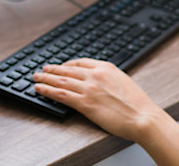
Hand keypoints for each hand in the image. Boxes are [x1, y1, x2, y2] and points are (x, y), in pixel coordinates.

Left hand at [34, 59, 178, 164]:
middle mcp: (95, 75)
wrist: (142, 117)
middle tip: (42, 70)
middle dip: (52, 70)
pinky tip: (40, 90)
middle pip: (67, 70)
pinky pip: (61, 95)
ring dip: (45, 79)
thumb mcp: (124, 82)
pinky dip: (48, 91)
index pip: (80, 62)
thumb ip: (109, 78)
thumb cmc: (137, 104)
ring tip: (36, 78)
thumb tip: (99, 81)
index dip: (67, 64)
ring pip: (61, 81)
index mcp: (106, 68)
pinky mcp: (84, 103)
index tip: (61, 66)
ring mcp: (88, 88)